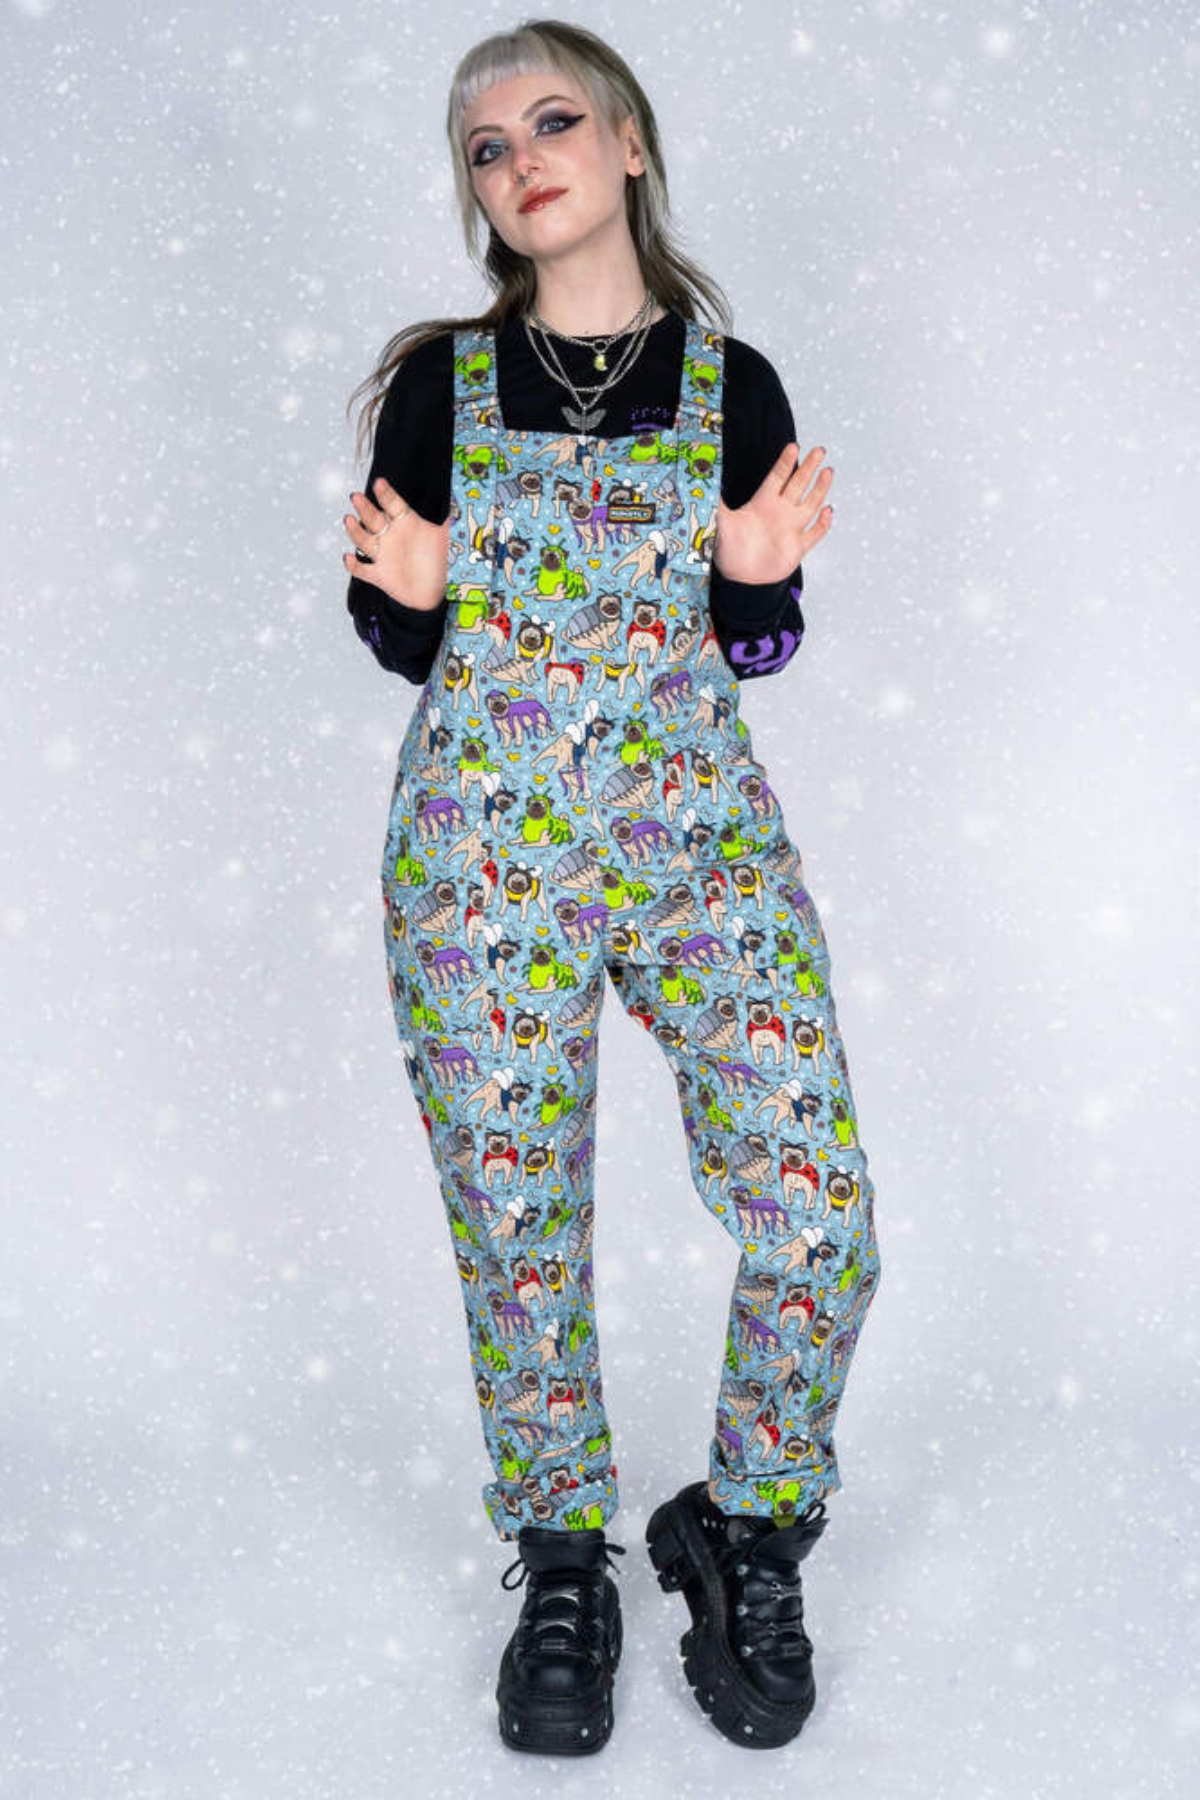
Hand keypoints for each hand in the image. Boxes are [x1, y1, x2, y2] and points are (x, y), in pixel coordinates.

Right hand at [342, 475, 450, 611]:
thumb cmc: (441, 561)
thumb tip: (463, 498)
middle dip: (364, 508)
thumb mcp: (449, 538)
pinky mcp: (380, 575)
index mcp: (407, 523)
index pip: (394, 504)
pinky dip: (354, 565)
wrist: (437, 591)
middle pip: (374, 519)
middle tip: (357, 497)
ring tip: (349, 520)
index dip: (386, 494)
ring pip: (364, 540)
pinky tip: (349, 558)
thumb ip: (453, 519)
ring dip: (355, 531)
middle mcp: (392, 536)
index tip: (379, 483)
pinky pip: (363, 570)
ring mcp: (384, 555)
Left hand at [712, 444, 833, 585]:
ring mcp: (790, 529)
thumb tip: (706, 484)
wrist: (739, 581)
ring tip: (828, 471)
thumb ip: (716, 505)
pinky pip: (814, 533)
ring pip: (810, 504)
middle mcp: (779, 512)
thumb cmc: (728, 552)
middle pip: (798, 484)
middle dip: (809, 467)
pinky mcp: (797, 547)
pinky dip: (823, 523)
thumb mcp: (720, 525)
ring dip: (820, 488)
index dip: (785, 462)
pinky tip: (828, 510)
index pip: (777, 477)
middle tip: (819, 450)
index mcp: (762, 504)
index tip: (793, 447)